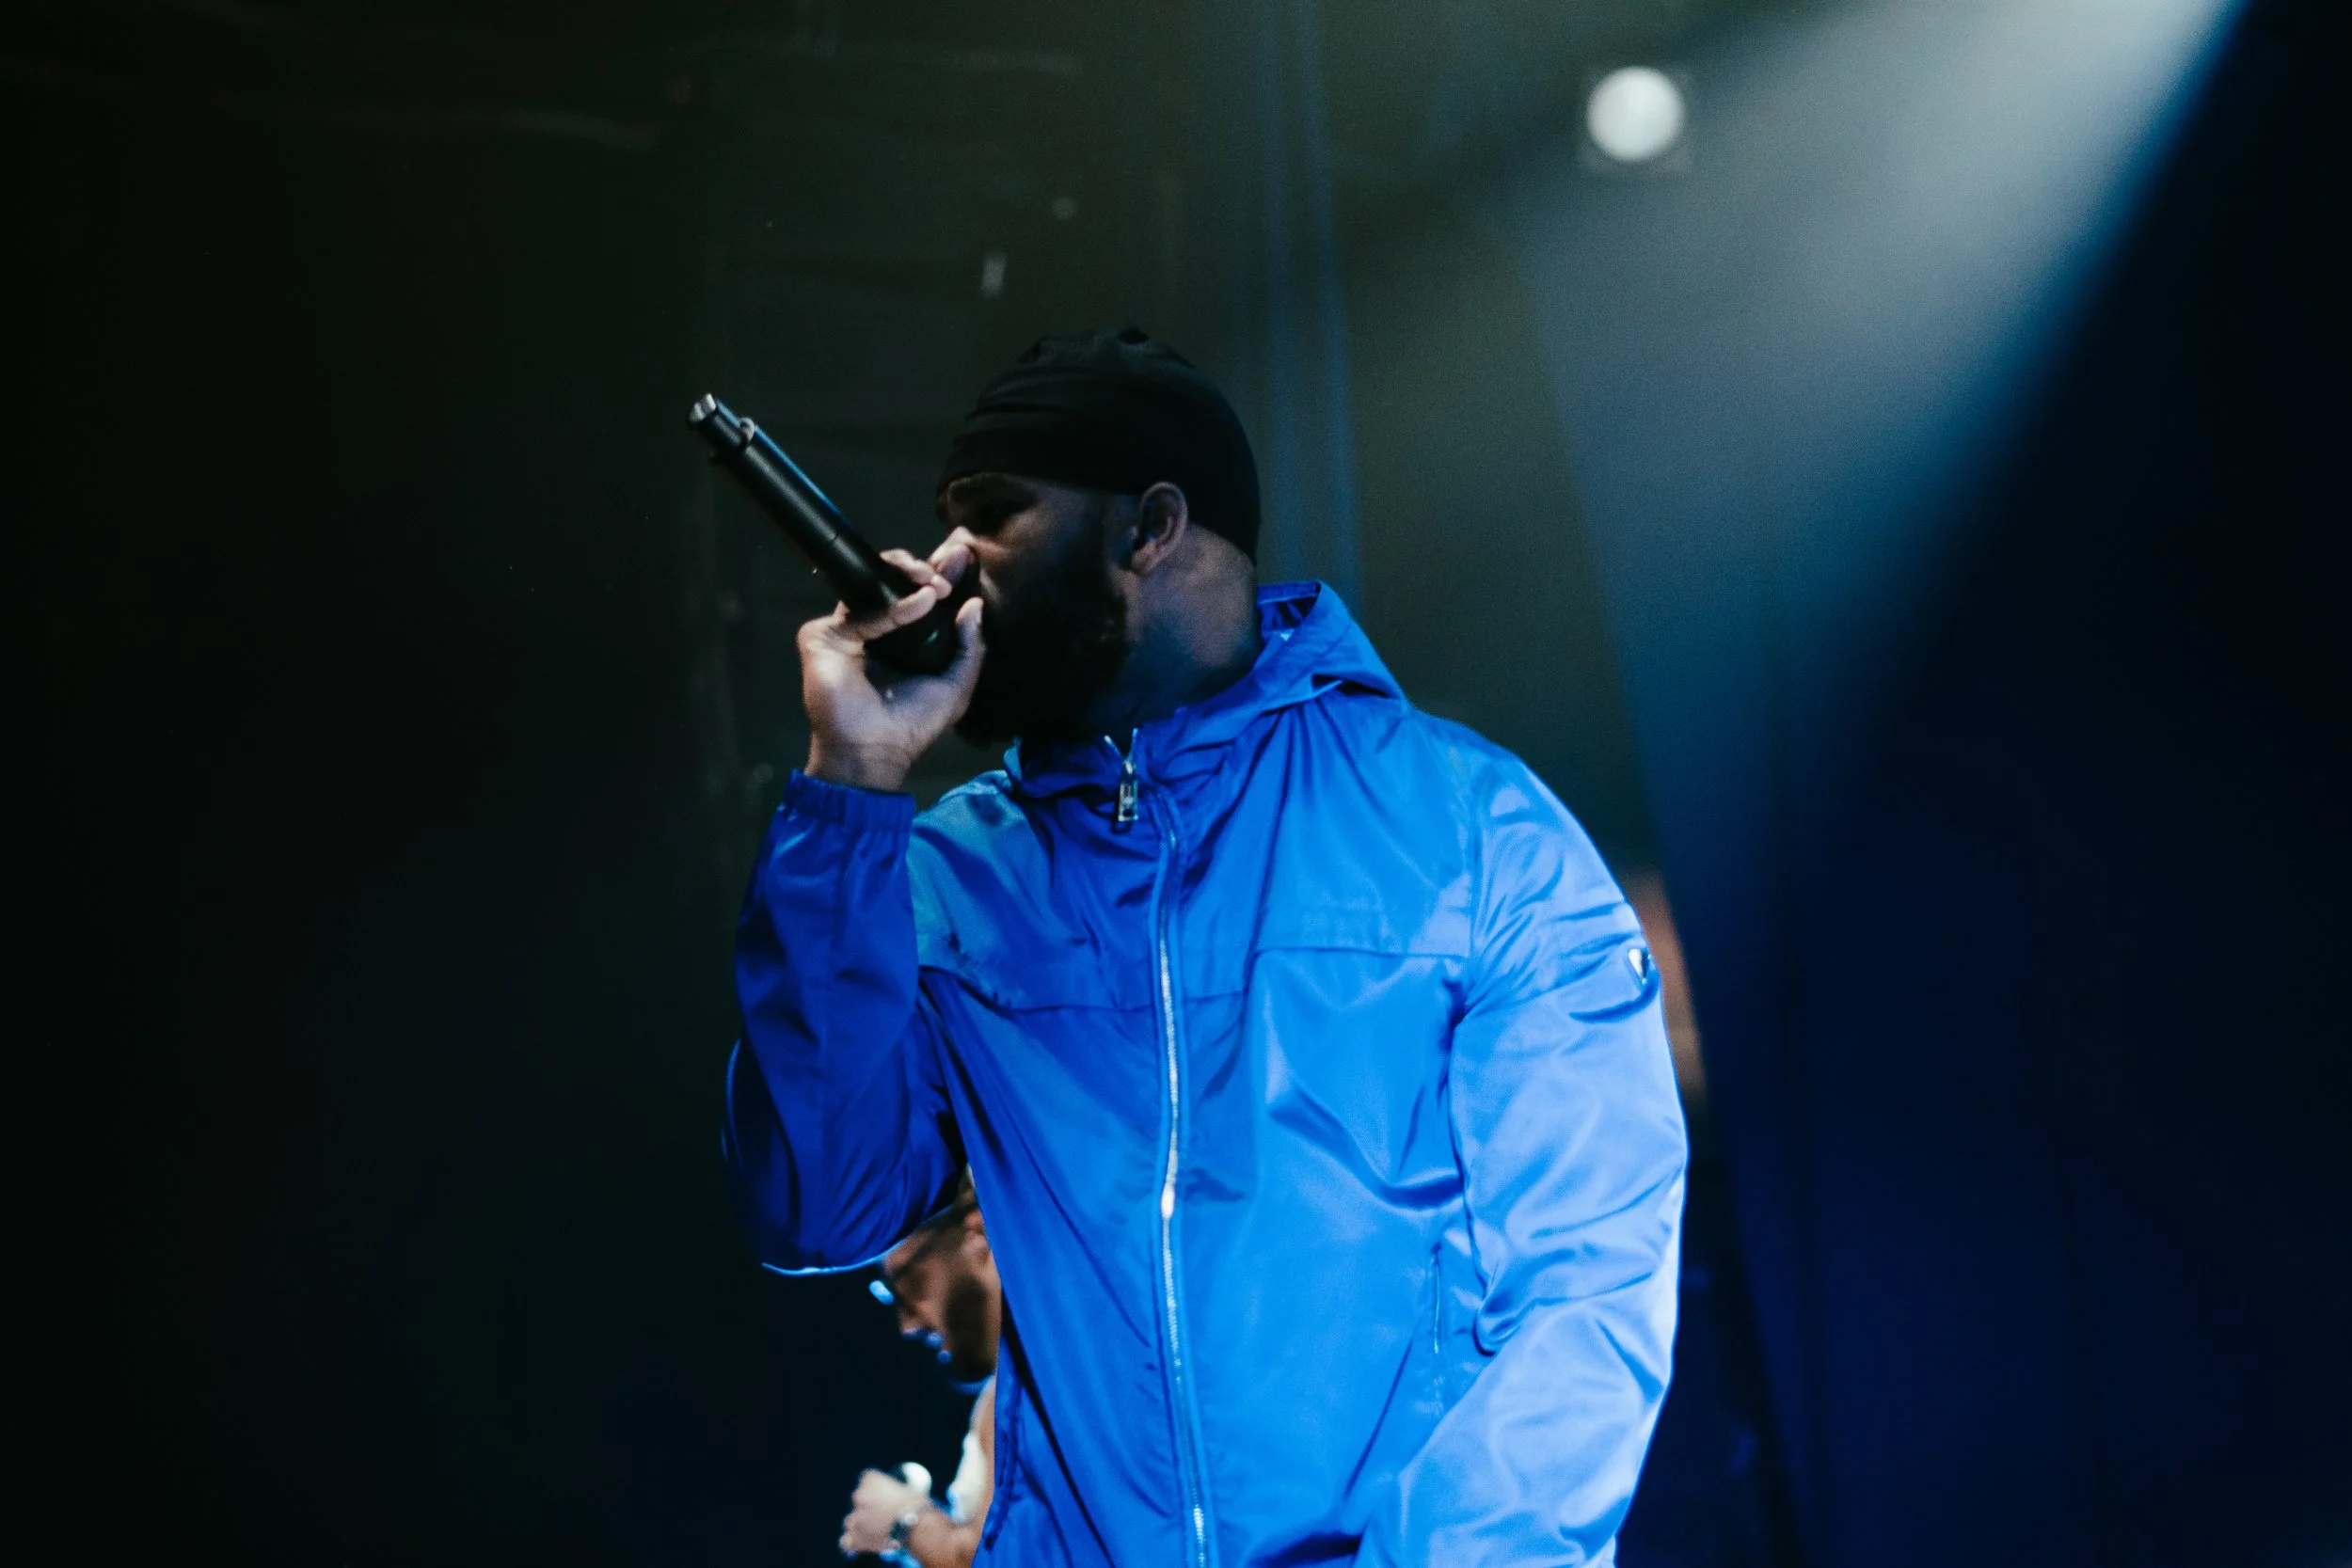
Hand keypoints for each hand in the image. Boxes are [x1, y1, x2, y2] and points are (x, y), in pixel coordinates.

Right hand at [800, 537, 984, 793]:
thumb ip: (971, 646)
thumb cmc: (913, 726)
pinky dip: (894, 607)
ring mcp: (845, 630)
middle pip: (893, 580)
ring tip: (939, 580)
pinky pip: (860, 611)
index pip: (918, 595)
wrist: (874, 752)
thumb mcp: (956, 686)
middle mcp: (873, 630)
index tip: (963, 554)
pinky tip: (923, 603)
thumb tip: (976, 605)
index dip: (939, 573)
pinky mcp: (822, 636)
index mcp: (901, 640)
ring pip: (872, 582)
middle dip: (925, 565)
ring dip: (909, 570)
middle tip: (952, 565)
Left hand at [840, 1467, 927, 1555]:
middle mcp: (859, 1495)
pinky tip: (863, 1542)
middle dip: (868, 1507)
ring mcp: (856, 1517)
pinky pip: (846, 1540)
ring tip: (876, 1531)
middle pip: (859, 1499)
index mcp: (871, 1479)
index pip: (867, 1480)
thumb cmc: (916, 1506)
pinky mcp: (855, 1537)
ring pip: (852, 1520)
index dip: (876, 1489)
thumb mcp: (905, 1490)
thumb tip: (891, 1500)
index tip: (884, 1496)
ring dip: (861, 1524)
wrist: (915, 1526)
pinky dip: (853, 1541)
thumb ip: (891, 1492)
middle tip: (882, 1515)